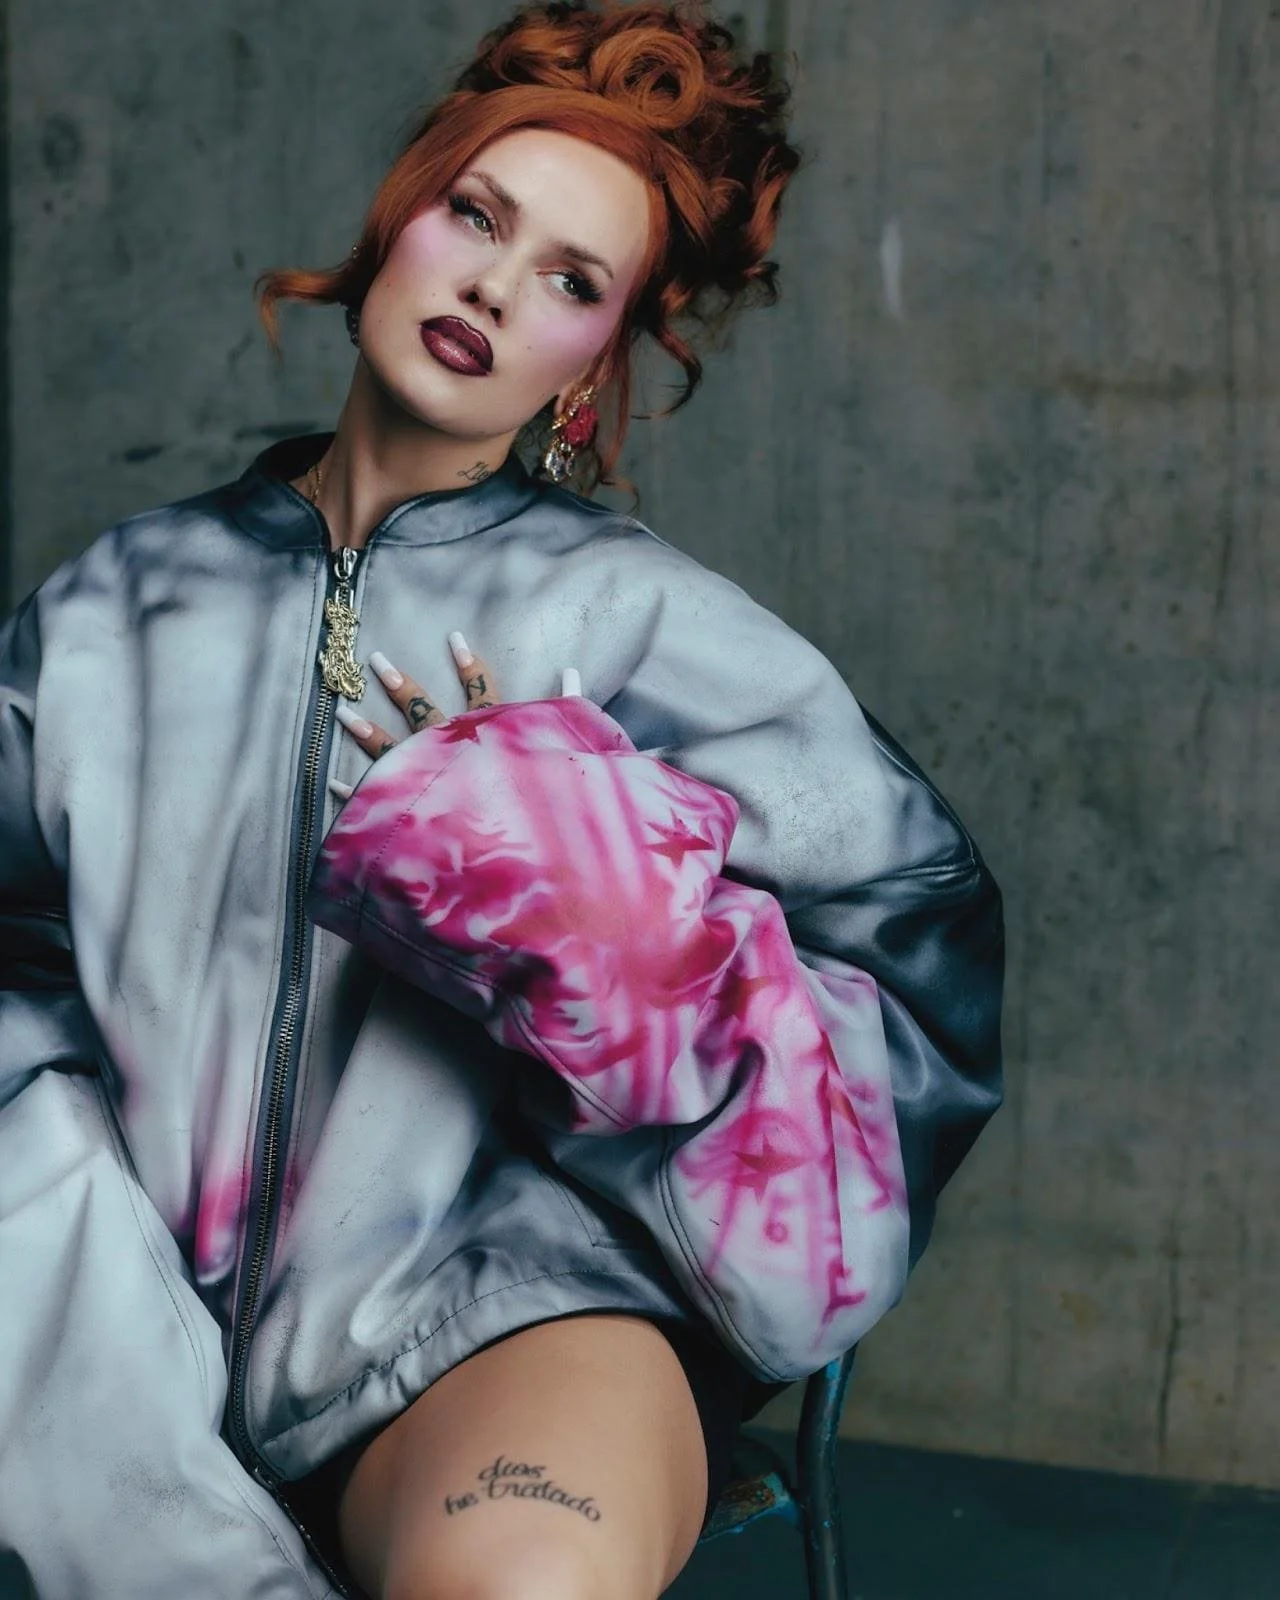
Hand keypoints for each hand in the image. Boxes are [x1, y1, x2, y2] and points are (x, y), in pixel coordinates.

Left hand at [329, 630, 581, 798]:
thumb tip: (574, 670)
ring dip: (365, 730)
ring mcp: (428, 780)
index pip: (480, 691)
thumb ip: (568, 710)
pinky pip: (376, 801)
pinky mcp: (411, 813)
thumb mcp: (566, 750)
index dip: (469, 666)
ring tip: (342, 711)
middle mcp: (452, 751)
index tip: (455, 639)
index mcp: (488, 735)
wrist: (520, 854)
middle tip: (375, 660)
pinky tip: (333, 783)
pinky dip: (353, 793)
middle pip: (421, 710)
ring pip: (389, 749)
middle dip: (398, 684)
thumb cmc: (546, 804)